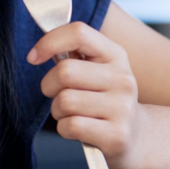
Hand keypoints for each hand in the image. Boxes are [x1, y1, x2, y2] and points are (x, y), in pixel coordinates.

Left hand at [27, 21, 144, 168]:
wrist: (136, 136)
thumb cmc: (103, 98)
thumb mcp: (96, 70)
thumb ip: (72, 54)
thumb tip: (40, 50)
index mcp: (115, 55)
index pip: (78, 33)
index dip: (49, 42)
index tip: (34, 57)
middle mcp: (123, 79)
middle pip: (65, 71)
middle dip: (49, 86)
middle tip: (59, 94)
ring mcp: (122, 108)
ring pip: (64, 101)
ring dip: (57, 110)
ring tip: (72, 113)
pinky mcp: (116, 135)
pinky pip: (70, 126)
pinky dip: (64, 129)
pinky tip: (78, 128)